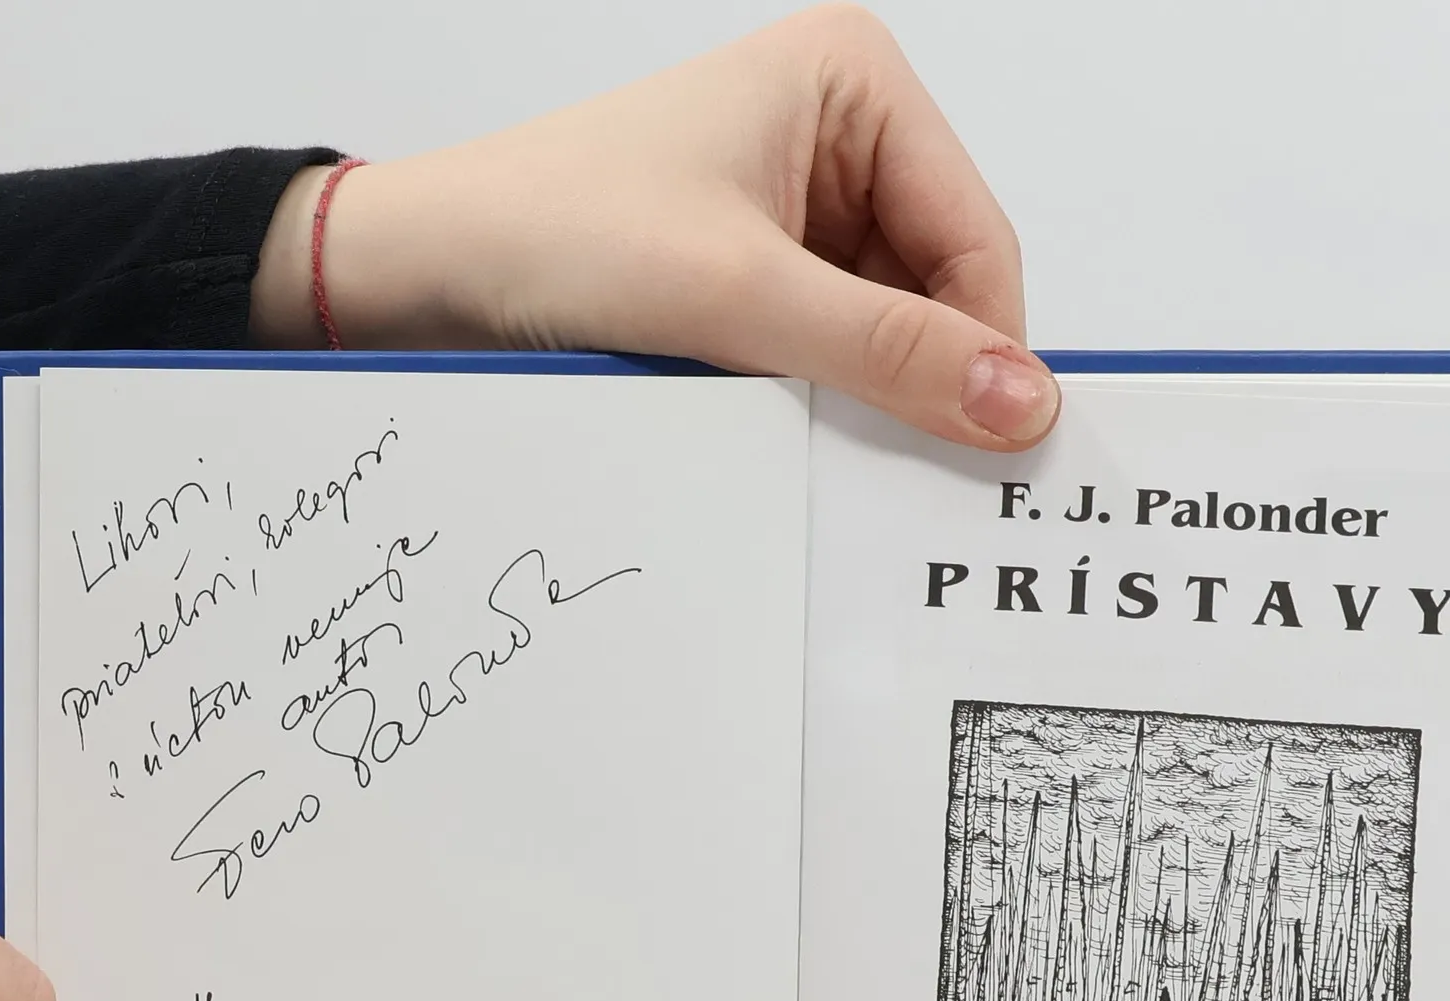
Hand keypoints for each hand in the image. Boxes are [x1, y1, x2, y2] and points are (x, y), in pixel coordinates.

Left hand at [250, 4, 1058, 449]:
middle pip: (940, 286)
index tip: (989, 452)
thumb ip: (891, 352)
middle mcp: (837, 132)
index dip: (986, 350)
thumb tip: (1023, 403)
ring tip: (810, 434)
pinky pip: (832, 346)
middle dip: (920, 374)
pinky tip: (786, 427)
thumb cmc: (554, 234)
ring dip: (865, 392)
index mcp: (853, 83)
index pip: (977, 238)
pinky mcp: (758, 266)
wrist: (426, 273)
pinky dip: (823, 396)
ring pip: (888, 327)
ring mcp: (798, 203)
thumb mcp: (742, 296)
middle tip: (905, 469)